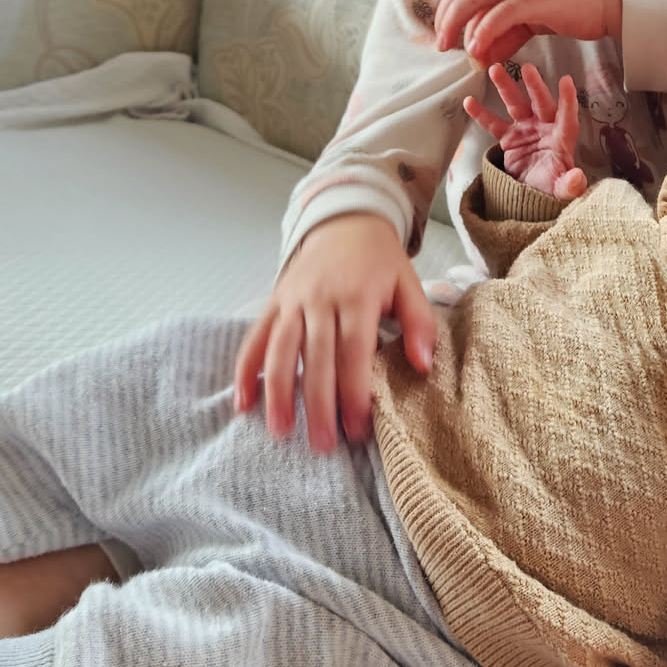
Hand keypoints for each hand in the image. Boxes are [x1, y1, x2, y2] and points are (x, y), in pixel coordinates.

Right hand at [233, 215, 436, 449]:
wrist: (345, 220)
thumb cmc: (380, 262)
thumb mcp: (409, 283)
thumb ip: (419, 323)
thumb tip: (423, 366)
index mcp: (358, 296)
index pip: (354, 351)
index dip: (354, 391)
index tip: (358, 428)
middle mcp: (321, 299)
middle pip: (317, 357)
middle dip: (318, 404)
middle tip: (322, 445)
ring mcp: (293, 300)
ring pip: (281, 350)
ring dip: (278, 392)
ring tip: (280, 431)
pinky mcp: (275, 301)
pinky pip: (256, 337)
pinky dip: (246, 369)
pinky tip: (243, 402)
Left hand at [435, 0, 622, 67]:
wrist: (609, 1)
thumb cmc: (571, 10)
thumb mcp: (529, 24)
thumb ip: (504, 37)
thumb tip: (479, 56)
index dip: (447, 9)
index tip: (442, 34)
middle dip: (447, 17)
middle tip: (441, 44)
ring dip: (459, 22)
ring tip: (453, 47)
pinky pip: (502, 13)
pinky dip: (485, 29)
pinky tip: (477, 47)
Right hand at [464, 63, 587, 199]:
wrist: (532, 195)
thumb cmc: (552, 187)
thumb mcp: (562, 190)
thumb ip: (570, 185)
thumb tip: (578, 178)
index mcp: (562, 139)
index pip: (567, 117)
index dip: (567, 100)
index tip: (567, 80)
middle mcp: (545, 128)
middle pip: (541, 104)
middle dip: (535, 86)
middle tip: (527, 67)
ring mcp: (526, 129)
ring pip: (516, 105)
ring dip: (506, 87)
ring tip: (495, 69)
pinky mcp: (509, 137)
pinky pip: (493, 124)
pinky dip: (482, 113)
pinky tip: (469, 101)